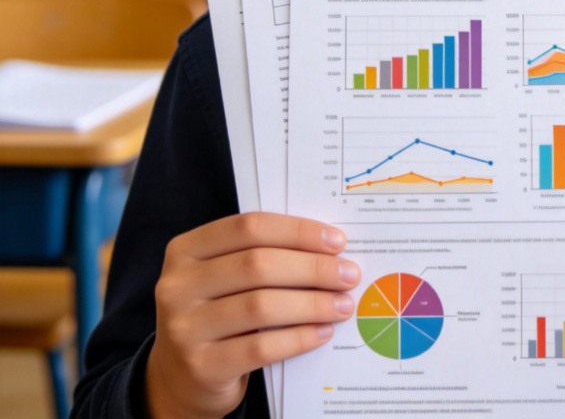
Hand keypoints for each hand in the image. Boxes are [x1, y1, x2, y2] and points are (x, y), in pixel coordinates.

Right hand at [146, 212, 359, 418]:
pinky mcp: (199, 366)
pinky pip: (260, 348)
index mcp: (186, 250)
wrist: (181, 377)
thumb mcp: (226, 276)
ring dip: (312, 303)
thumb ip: (263, 255)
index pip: (249, 227)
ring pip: (261, 306)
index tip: (337, 240)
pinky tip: (322, 332)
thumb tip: (330, 248)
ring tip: (342, 304)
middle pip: (257, 265)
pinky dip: (298, 338)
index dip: (297, 231)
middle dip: (312, 267)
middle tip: (348, 274)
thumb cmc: (219, 312)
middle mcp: (176, 285)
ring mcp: (183, 328)